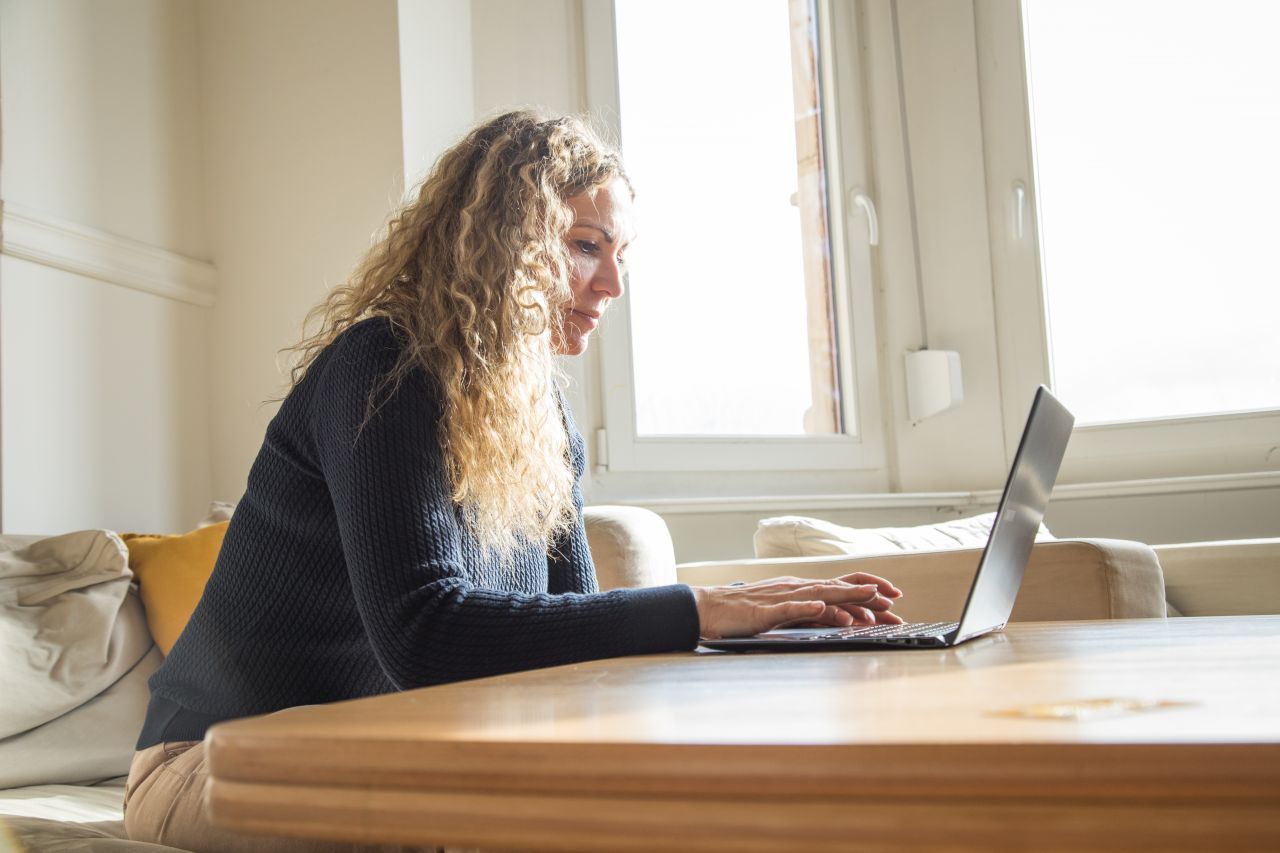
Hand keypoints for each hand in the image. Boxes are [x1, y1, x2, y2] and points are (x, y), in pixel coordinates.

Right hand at [691, 572, 903, 639]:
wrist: (708, 608)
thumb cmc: (744, 611)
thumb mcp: (783, 610)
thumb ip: (807, 610)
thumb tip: (835, 614)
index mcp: (801, 589)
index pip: (841, 584)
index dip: (868, 588)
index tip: (894, 597)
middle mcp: (795, 588)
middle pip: (838, 587)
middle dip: (868, 593)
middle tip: (895, 599)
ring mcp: (781, 598)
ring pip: (819, 594)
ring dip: (845, 596)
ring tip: (870, 598)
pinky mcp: (764, 611)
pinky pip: (788, 609)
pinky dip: (805, 607)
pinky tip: (819, 607)